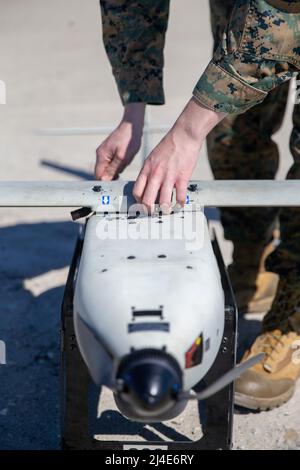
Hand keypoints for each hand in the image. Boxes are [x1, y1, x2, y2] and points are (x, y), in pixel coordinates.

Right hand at [95, 103, 144, 179]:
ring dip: (117, 169)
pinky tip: (125, 160)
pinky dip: (119, 164)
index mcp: (101, 156)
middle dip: (112, 175)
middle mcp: (100, 154)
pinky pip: (112, 163)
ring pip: (108, 169)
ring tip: (125, 162)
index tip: (116, 181)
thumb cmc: (129, 140)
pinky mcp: (110, 151)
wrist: (132, 126)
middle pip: (103, 173)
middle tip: (123, 170)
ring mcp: (105, 152)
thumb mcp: (122, 157)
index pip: (98, 175)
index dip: (106, 181)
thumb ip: (112, 169)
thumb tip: (104, 180)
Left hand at [133, 98, 224, 212]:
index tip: (143, 205)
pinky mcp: (182, 177)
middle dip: (149, 211)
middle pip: (147, 200)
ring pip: (163, 202)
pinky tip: (180, 205)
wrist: (184, 135)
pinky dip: (180, 204)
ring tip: (167, 212)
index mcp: (146, 169)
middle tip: (152, 214)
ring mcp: (168, 177)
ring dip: (165, 210)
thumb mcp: (153, 157)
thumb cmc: (169, 145)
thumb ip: (150, 170)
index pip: (137, 191)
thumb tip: (148, 183)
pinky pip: (179, 196)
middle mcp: (155, 174)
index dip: (139, 202)